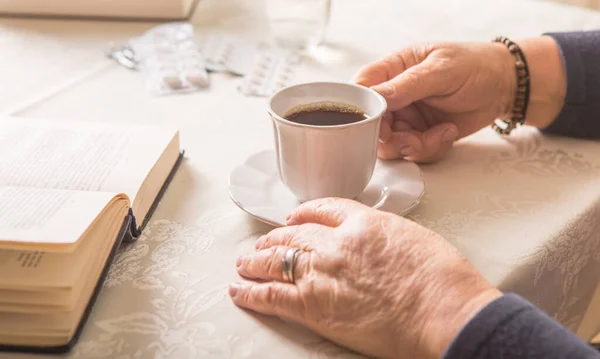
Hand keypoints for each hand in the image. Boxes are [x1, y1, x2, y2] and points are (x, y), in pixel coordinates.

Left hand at [230, 198, 501, 358]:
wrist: (443, 310)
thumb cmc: (442, 278)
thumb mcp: (413, 238)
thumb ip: (384, 235)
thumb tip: (376, 243)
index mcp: (363, 221)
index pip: (322, 209)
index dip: (303, 213)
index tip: (294, 217)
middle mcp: (336, 242)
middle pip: (293, 233)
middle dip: (274, 238)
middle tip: (263, 244)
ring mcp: (322, 272)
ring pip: (277, 260)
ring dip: (256, 261)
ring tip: (243, 263)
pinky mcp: (314, 305)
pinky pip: (272, 295)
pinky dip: (251, 292)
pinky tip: (239, 290)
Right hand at [354, 37, 564, 162]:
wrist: (504, 86)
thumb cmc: (475, 65)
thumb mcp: (442, 69)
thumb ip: (408, 84)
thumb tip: (377, 95)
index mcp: (393, 70)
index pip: (361, 89)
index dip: (362, 110)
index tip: (379, 122)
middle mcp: (394, 96)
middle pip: (371, 125)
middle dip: (391, 138)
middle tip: (412, 138)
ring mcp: (406, 118)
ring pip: (390, 145)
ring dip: (413, 146)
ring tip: (439, 133)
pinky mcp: (420, 136)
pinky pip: (413, 153)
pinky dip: (431, 149)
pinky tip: (448, 132)